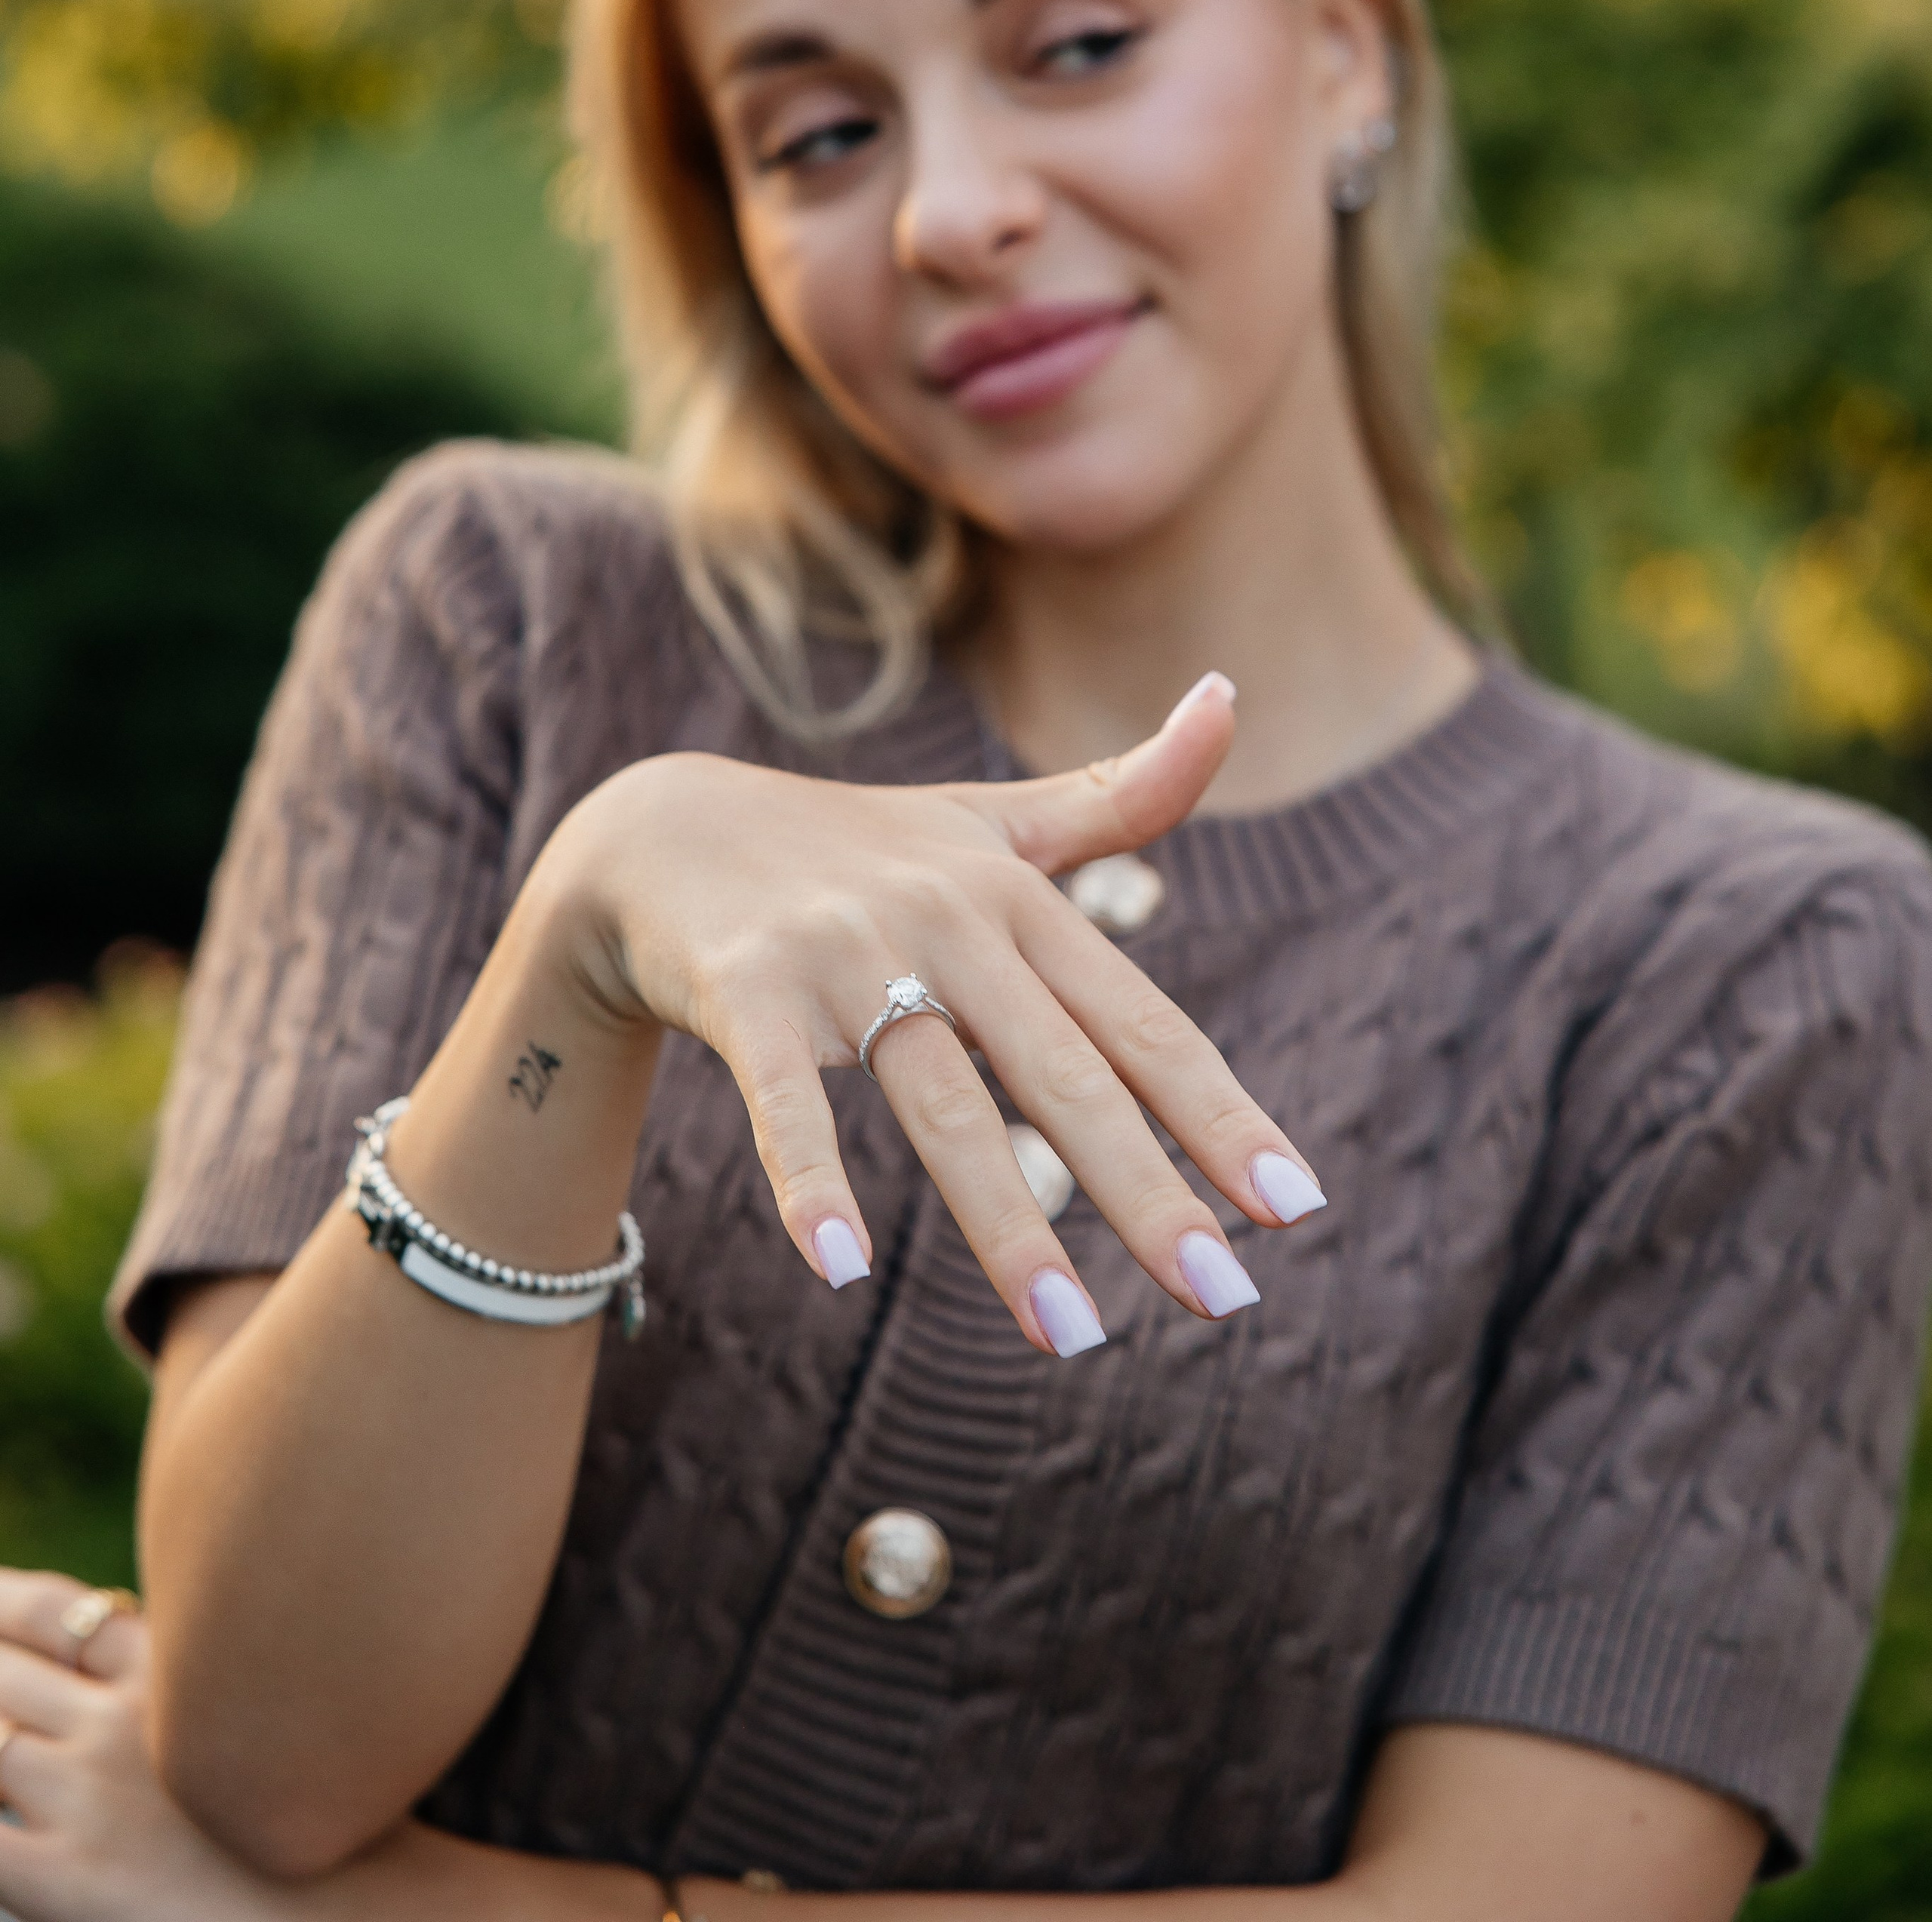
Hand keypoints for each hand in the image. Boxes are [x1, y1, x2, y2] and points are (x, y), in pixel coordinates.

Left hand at [0, 1569, 277, 1921]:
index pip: (54, 1611)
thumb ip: (186, 1680)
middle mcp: (122, 1719)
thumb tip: (131, 1650)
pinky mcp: (61, 1876)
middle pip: (3, 1672)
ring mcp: (88, 1793)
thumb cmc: (299, 1825)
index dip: (1, 1599)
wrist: (322, 1909)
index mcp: (170, 1671)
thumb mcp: (255, 1715)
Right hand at [542, 673, 1325, 1352]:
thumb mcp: (991, 818)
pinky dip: (810, 1176)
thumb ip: (1121, 792)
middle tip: (1221, 1297)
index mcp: (1016, 895)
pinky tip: (839, 1267)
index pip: (1141, 1023)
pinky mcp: (750, 990)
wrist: (661, 827)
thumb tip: (1231, 695)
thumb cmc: (852, 844)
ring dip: (1007, 1224)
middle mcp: (945, 921)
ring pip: (942, 1102)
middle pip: (1063, 1074)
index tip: (1297, 1206)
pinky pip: (787, 1098)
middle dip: (1147, 1191)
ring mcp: (845, 955)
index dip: (1221, 1113)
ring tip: (1071, 1334)